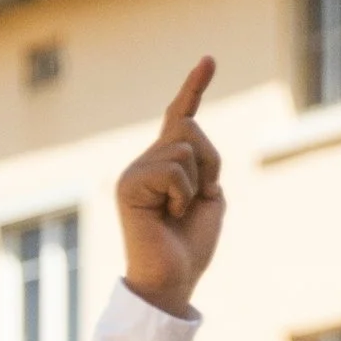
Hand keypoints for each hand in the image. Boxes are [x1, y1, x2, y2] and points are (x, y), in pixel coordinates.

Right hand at [117, 60, 224, 318]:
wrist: (171, 281)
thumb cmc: (190, 248)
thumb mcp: (210, 198)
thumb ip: (204, 164)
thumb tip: (187, 140)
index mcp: (166, 165)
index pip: (180, 117)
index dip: (194, 87)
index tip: (209, 60)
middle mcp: (146, 162)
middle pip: (189, 128)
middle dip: (209, 162)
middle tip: (200, 199)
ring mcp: (135, 171)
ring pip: (184, 146)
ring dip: (196, 182)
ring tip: (180, 212)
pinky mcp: (129, 184)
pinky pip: (173, 169)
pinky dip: (182, 194)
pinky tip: (170, 216)